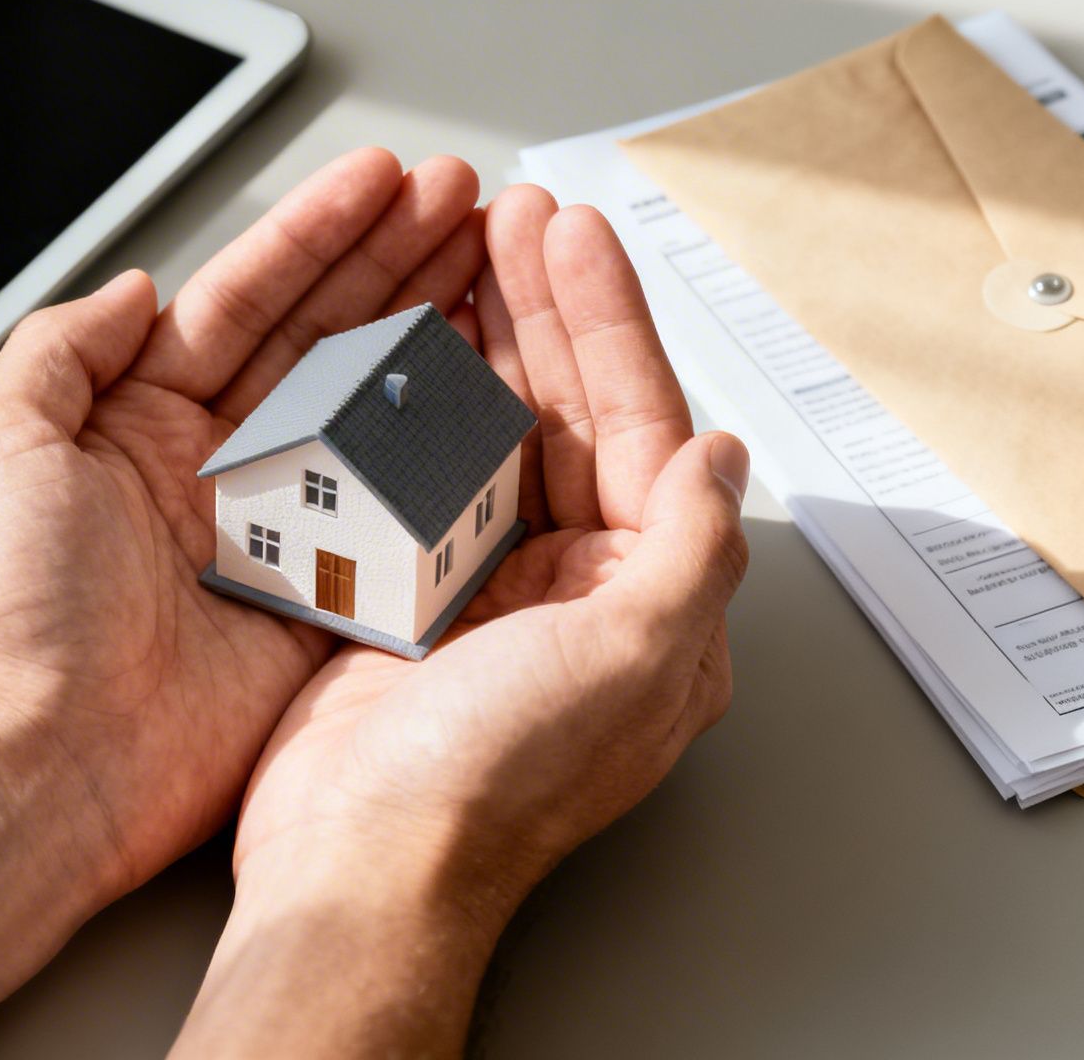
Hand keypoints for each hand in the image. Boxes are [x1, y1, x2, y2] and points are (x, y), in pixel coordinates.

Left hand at [0, 150, 492, 1059]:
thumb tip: (135, 285)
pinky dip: (442, 458)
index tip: (380, 181)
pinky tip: (486, 395)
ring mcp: (274, 534)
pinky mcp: (321, 604)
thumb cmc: (8, 613)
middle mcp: (212, 470)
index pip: (243, 300)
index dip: (316, 234)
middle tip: (461, 200)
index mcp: (136, 422)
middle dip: (393, 260)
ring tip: (489, 261)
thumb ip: (62, 348)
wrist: (46, 762)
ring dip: (427, 334)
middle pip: (320, 338)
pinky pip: (393, 517)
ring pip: (367, 412)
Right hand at [175, 188, 748, 1056]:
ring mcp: (486, 589)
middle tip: (514, 219)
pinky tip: (401, 346)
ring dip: (480, 341)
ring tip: (460, 254)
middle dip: (545, 310)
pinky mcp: (406, 596)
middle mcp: (574, 591)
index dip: (614, 324)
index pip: (645, 430)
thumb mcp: (630, 660)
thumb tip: (726, 457)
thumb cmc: (490, 786)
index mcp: (645, 604)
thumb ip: (690, 550)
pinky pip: (419, 474)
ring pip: (492, 432)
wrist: (357, 863)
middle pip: (570, 415)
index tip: (578, 239)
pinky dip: (411, 404)